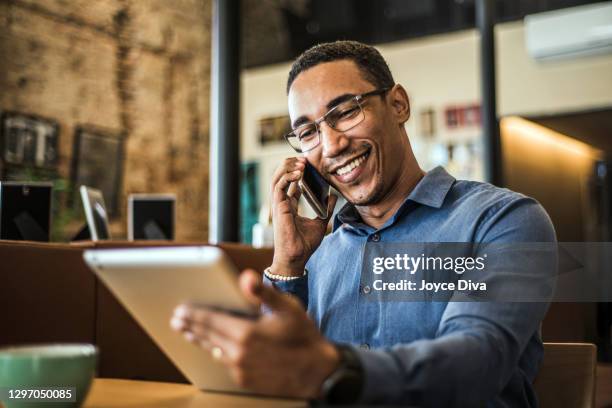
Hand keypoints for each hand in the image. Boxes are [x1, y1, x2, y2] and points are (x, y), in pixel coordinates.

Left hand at [170, 269, 338, 398]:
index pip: (210, 321)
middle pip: (207, 336)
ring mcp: (241, 369)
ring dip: (198, 340)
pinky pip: (224, 363)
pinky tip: (212, 347)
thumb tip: (245, 276)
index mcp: (246, 333)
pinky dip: (214, 352)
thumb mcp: (287, 308)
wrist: (318, 371)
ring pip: (212, 350)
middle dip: (190, 326)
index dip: (193, 314)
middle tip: (176, 319)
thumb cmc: (304, 337)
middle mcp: (239, 353)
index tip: (180, 309)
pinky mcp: (245, 380)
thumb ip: (263, 292)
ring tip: (188, 332)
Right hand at [270, 157, 337, 275]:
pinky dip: (287, 177)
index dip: (297, 171)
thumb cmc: (305, 244)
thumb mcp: (320, 222)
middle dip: (291, 165)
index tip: (308, 164)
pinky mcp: (278, 207)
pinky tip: (298, 173)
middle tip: (304, 159)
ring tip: (301, 163)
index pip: (289, 183)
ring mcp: (278, 205)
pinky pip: (278, 186)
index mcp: (289, 206)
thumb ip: (325, 208)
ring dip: (288, 167)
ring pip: (276, 178)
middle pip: (280, 177)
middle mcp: (282, 203)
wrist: (297, 257)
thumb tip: (333, 196)